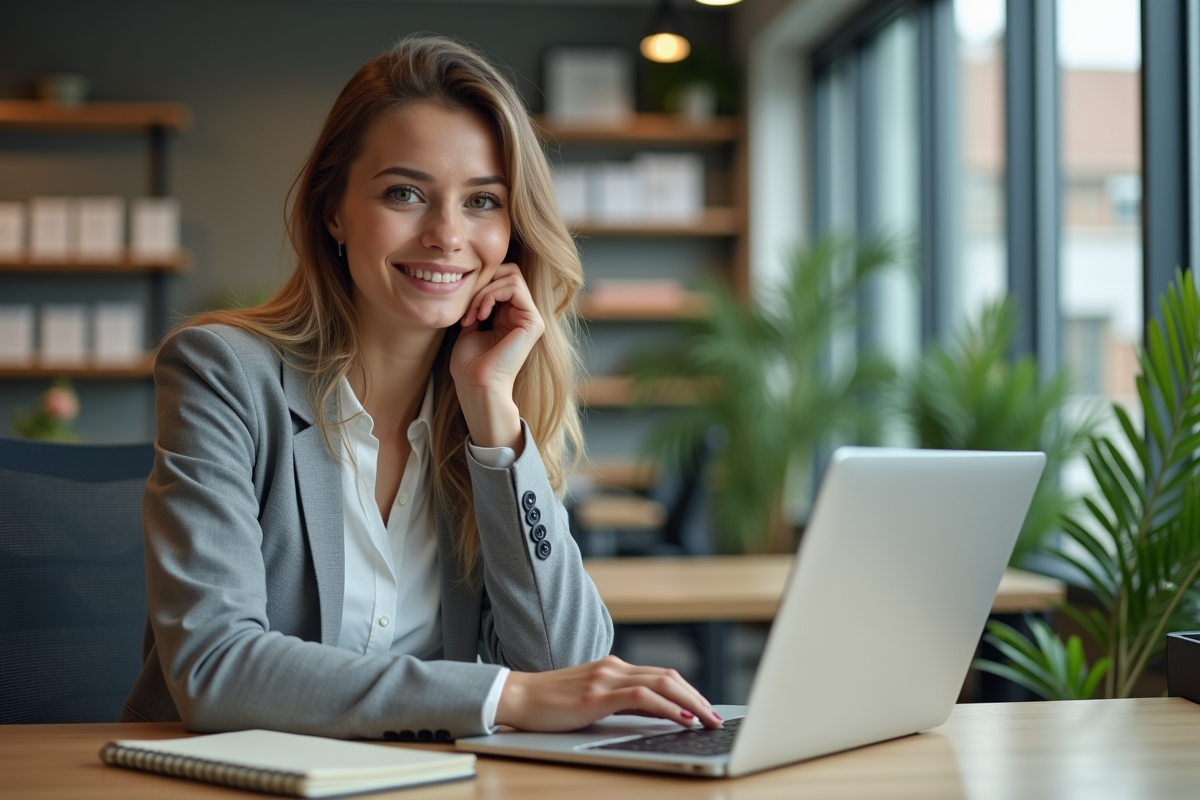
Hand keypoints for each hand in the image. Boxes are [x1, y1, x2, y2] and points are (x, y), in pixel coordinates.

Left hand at [450, 262, 543, 449]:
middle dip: (484, 283)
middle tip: (468, 308)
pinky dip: (492, 295)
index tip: (463, 309)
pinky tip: (481, 314)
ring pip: (511, 276)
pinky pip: (513, 288)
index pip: (502, 279)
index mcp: (511, 317)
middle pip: (510, 272)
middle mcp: (525, 316)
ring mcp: (531, 318)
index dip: (481, 285)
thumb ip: (478, 303)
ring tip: (473, 314)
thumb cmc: (470, 364)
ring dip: (484, 291)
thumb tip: (476, 282)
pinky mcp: (533, 322)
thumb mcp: (471, 325)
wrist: (477, 385)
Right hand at [495, 655, 723, 731]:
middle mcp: (613, 668)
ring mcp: (606, 678)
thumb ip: (617, 702)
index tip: (705, 709)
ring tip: (708, 719)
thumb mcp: (589, 700)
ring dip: (691, 702)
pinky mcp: (597, 695)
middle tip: (716, 717)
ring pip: (662, 683)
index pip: (661, 675)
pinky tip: (682, 718)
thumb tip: (652, 716)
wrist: (515, 697)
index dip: (688, 691)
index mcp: (613, 668)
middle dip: (697, 697)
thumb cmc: (548, 704)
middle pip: (668, 676)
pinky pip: (642, 697)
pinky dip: (667, 706)